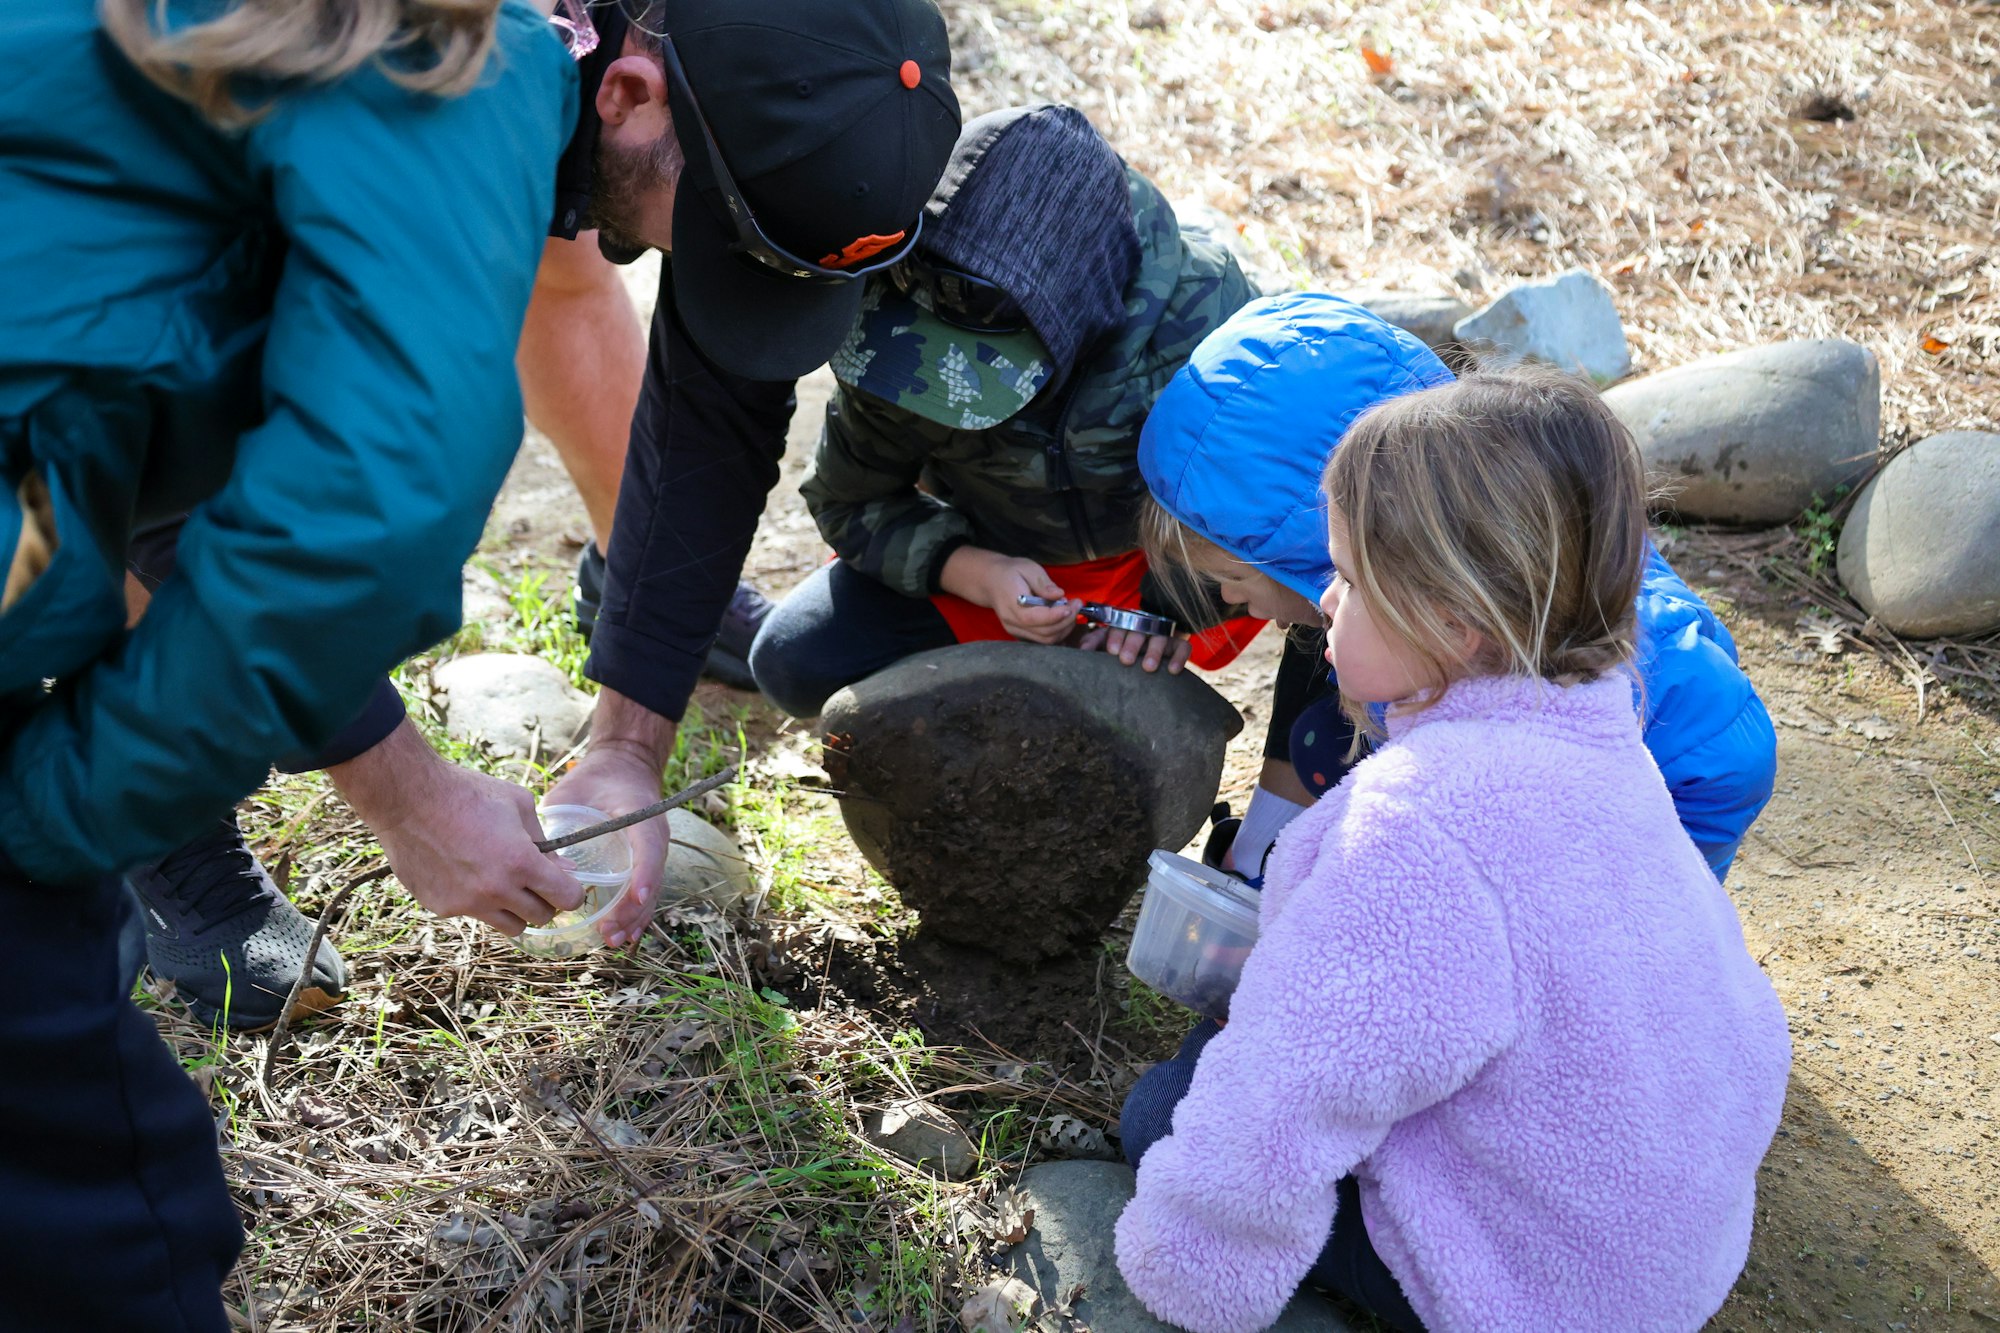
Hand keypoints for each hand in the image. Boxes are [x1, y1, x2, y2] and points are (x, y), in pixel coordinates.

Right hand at [326, 720, 582, 934]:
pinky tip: (467, 876)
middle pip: (541, 917)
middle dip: (545, 901)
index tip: (566, 885)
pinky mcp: (442, 907)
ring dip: (515, 910)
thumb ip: (545, 841)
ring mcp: (467, 903)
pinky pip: (474, 916)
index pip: (567, 899)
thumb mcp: (518, 804)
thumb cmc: (467, 793)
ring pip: (511, 927)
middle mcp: (496, 890)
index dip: (572, 893)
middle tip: (535, 883)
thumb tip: (564, 868)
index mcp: (521, 863)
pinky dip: (478, 903)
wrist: (408, 798)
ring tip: (504, 885)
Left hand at [541, 743, 671, 947]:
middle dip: (631, 910)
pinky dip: (634, 915)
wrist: (623, 767)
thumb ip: (562, 817)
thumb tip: (536, 852)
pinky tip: (623, 935)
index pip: (648, 848)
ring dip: (633, 919)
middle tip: (609, 931)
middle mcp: (653, 837)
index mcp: (641, 816)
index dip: (644, 874)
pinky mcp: (645, 862)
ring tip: (614, 939)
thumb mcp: (577, 790)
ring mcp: (652, 852)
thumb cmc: (596, 778)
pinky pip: (643, 892)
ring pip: (649, 892)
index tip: (635, 896)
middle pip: (650, 880)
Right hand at [940, 546, 1076, 644]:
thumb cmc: (1010, 572)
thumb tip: (1059, 595)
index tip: (1074, 603)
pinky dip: (1057, 632)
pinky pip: (1043, 640)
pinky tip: (1064, 618)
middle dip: (1066, 621)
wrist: (991, 581)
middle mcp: (1012, 623)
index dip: (1058, 615)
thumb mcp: (1028, 568)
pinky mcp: (1020, 634)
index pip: (1037, 618)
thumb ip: (1043, 583)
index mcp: (1012, 604)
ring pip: (1046, 640)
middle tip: (1077, 605)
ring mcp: (1015, 631)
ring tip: (1071, 610)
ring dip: (1064, 628)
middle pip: (1045, 633)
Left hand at [1078, 624, 1191, 673]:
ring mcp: (1164, 633)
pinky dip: (1178, 657)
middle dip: (1132, 645)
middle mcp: (1145, 625)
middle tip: (1126, 661)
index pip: (1120, 625)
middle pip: (1140, 631)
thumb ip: (1094, 642)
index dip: (1116, 637)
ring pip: (1160, 637)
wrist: (1155, 638)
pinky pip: (1183, 647)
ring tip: (1148, 668)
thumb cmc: (1125, 643)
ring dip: (1154, 652)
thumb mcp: (1108, 640)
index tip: (1112, 651)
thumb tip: (1081, 649)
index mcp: (1126, 622)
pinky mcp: (1180, 643)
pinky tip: (1172, 671)